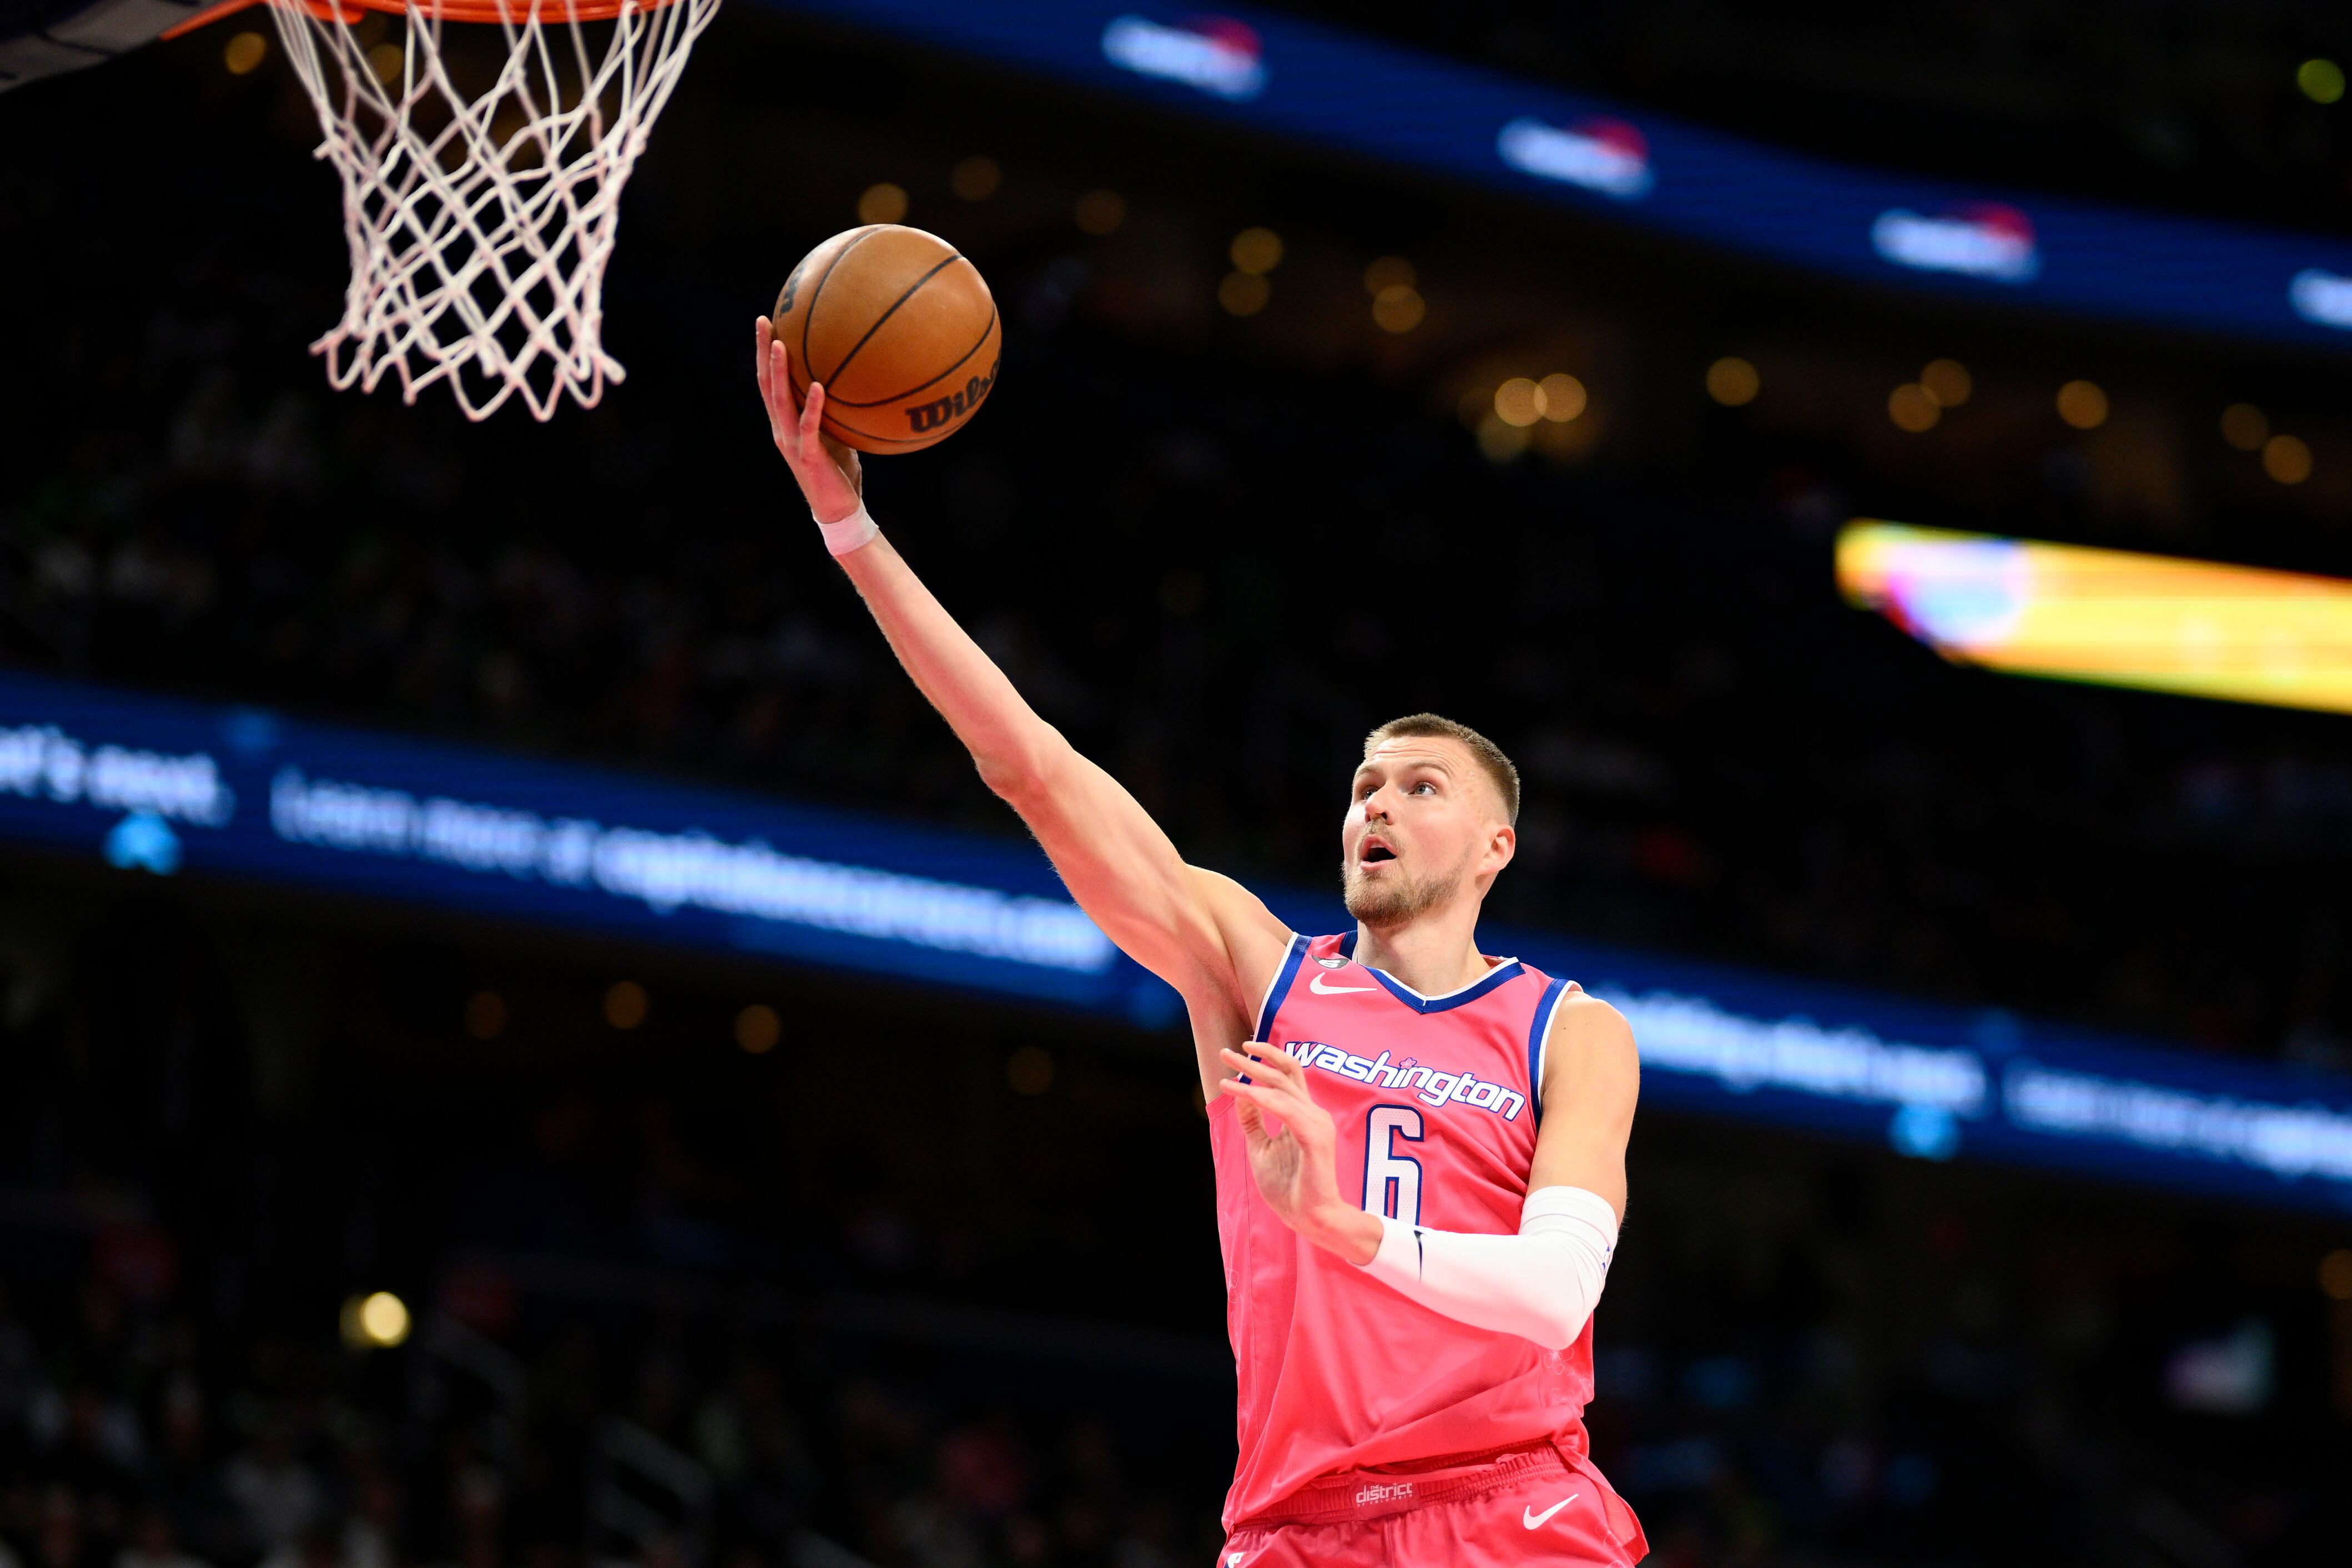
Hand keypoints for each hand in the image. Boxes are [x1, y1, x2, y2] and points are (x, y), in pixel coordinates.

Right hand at [754, 316, 864, 524]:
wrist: (838, 509)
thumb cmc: (839, 471)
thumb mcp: (836, 433)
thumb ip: (834, 410)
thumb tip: (852, 380)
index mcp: (784, 423)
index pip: (769, 382)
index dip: (765, 353)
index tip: (768, 323)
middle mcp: (781, 429)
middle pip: (766, 384)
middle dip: (764, 351)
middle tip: (764, 321)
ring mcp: (791, 442)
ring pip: (779, 401)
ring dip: (779, 371)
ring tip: (781, 344)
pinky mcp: (807, 456)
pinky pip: (809, 426)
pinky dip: (812, 406)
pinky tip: (819, 385)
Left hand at [1219, 1046, 1382, 1264]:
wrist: (1309, 1217)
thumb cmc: (1289, 1187)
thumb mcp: (1260, 1148)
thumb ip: (1253, 1122)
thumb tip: (1241, 1095)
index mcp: (1302, 1115)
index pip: (1287, 1075)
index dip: (1264, 1059)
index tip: (1235, 1053)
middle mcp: (1313, 1113)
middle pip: (1285, 1074)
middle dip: (1254, 1060)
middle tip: (1227, 1052)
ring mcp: (1317, 1124)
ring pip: (1283, 1089)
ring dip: (1253, 1079)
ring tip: (1227, 1077)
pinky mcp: (1315, 1138)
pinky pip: (1286, 1111)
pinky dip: (1263, 1100)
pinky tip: (1244, 1094)